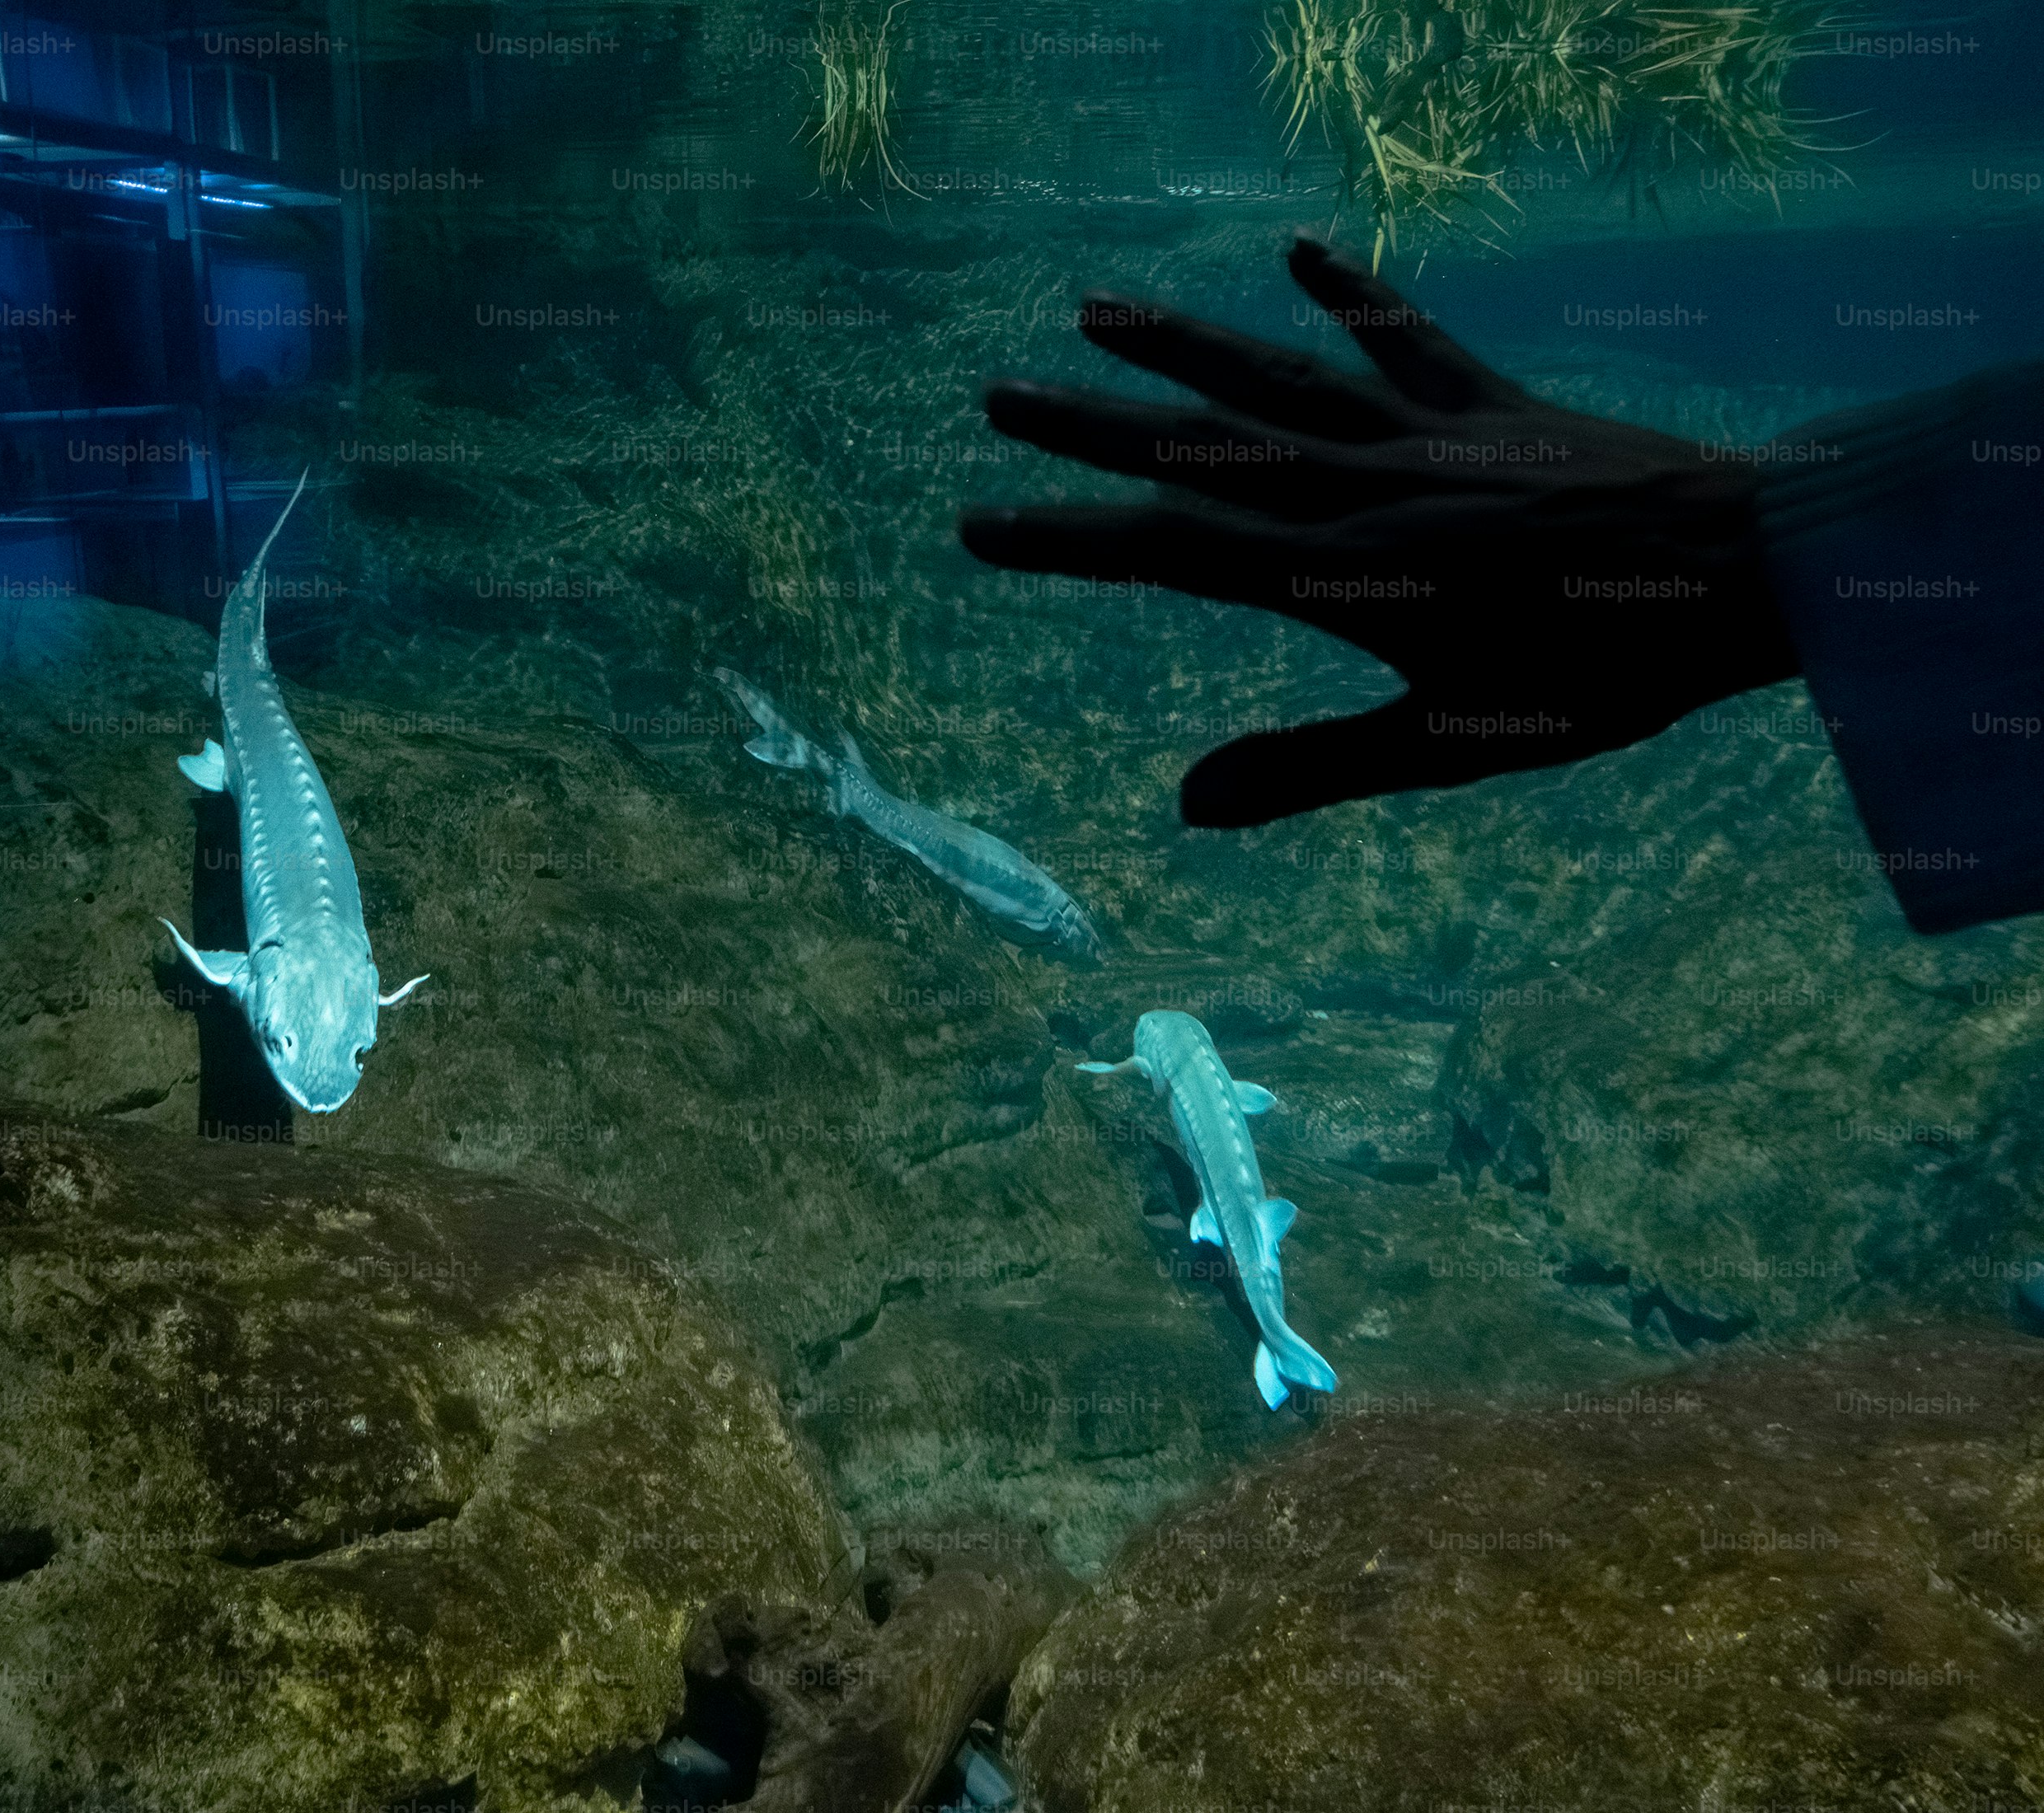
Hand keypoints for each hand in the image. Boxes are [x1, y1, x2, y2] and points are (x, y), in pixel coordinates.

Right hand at [959, 237, 1799, 827]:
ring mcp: (1422, 435)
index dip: (1067, 539)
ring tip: (1095, 309)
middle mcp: (1358, 487)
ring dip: (1183, 345)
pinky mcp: (1490, 405)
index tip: (978, 525)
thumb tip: (1188, 807)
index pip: (1169, 548)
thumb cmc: (1597, 673)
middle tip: (998, 397)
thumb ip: (1314, 768)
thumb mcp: (1451, 740)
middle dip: (1092, 424)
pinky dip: (1353, 296)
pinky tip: (1303, 253)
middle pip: (1200, 445)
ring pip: (1278, 377)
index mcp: (1337, 575)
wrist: (1743, 570)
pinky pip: (1406, 339)